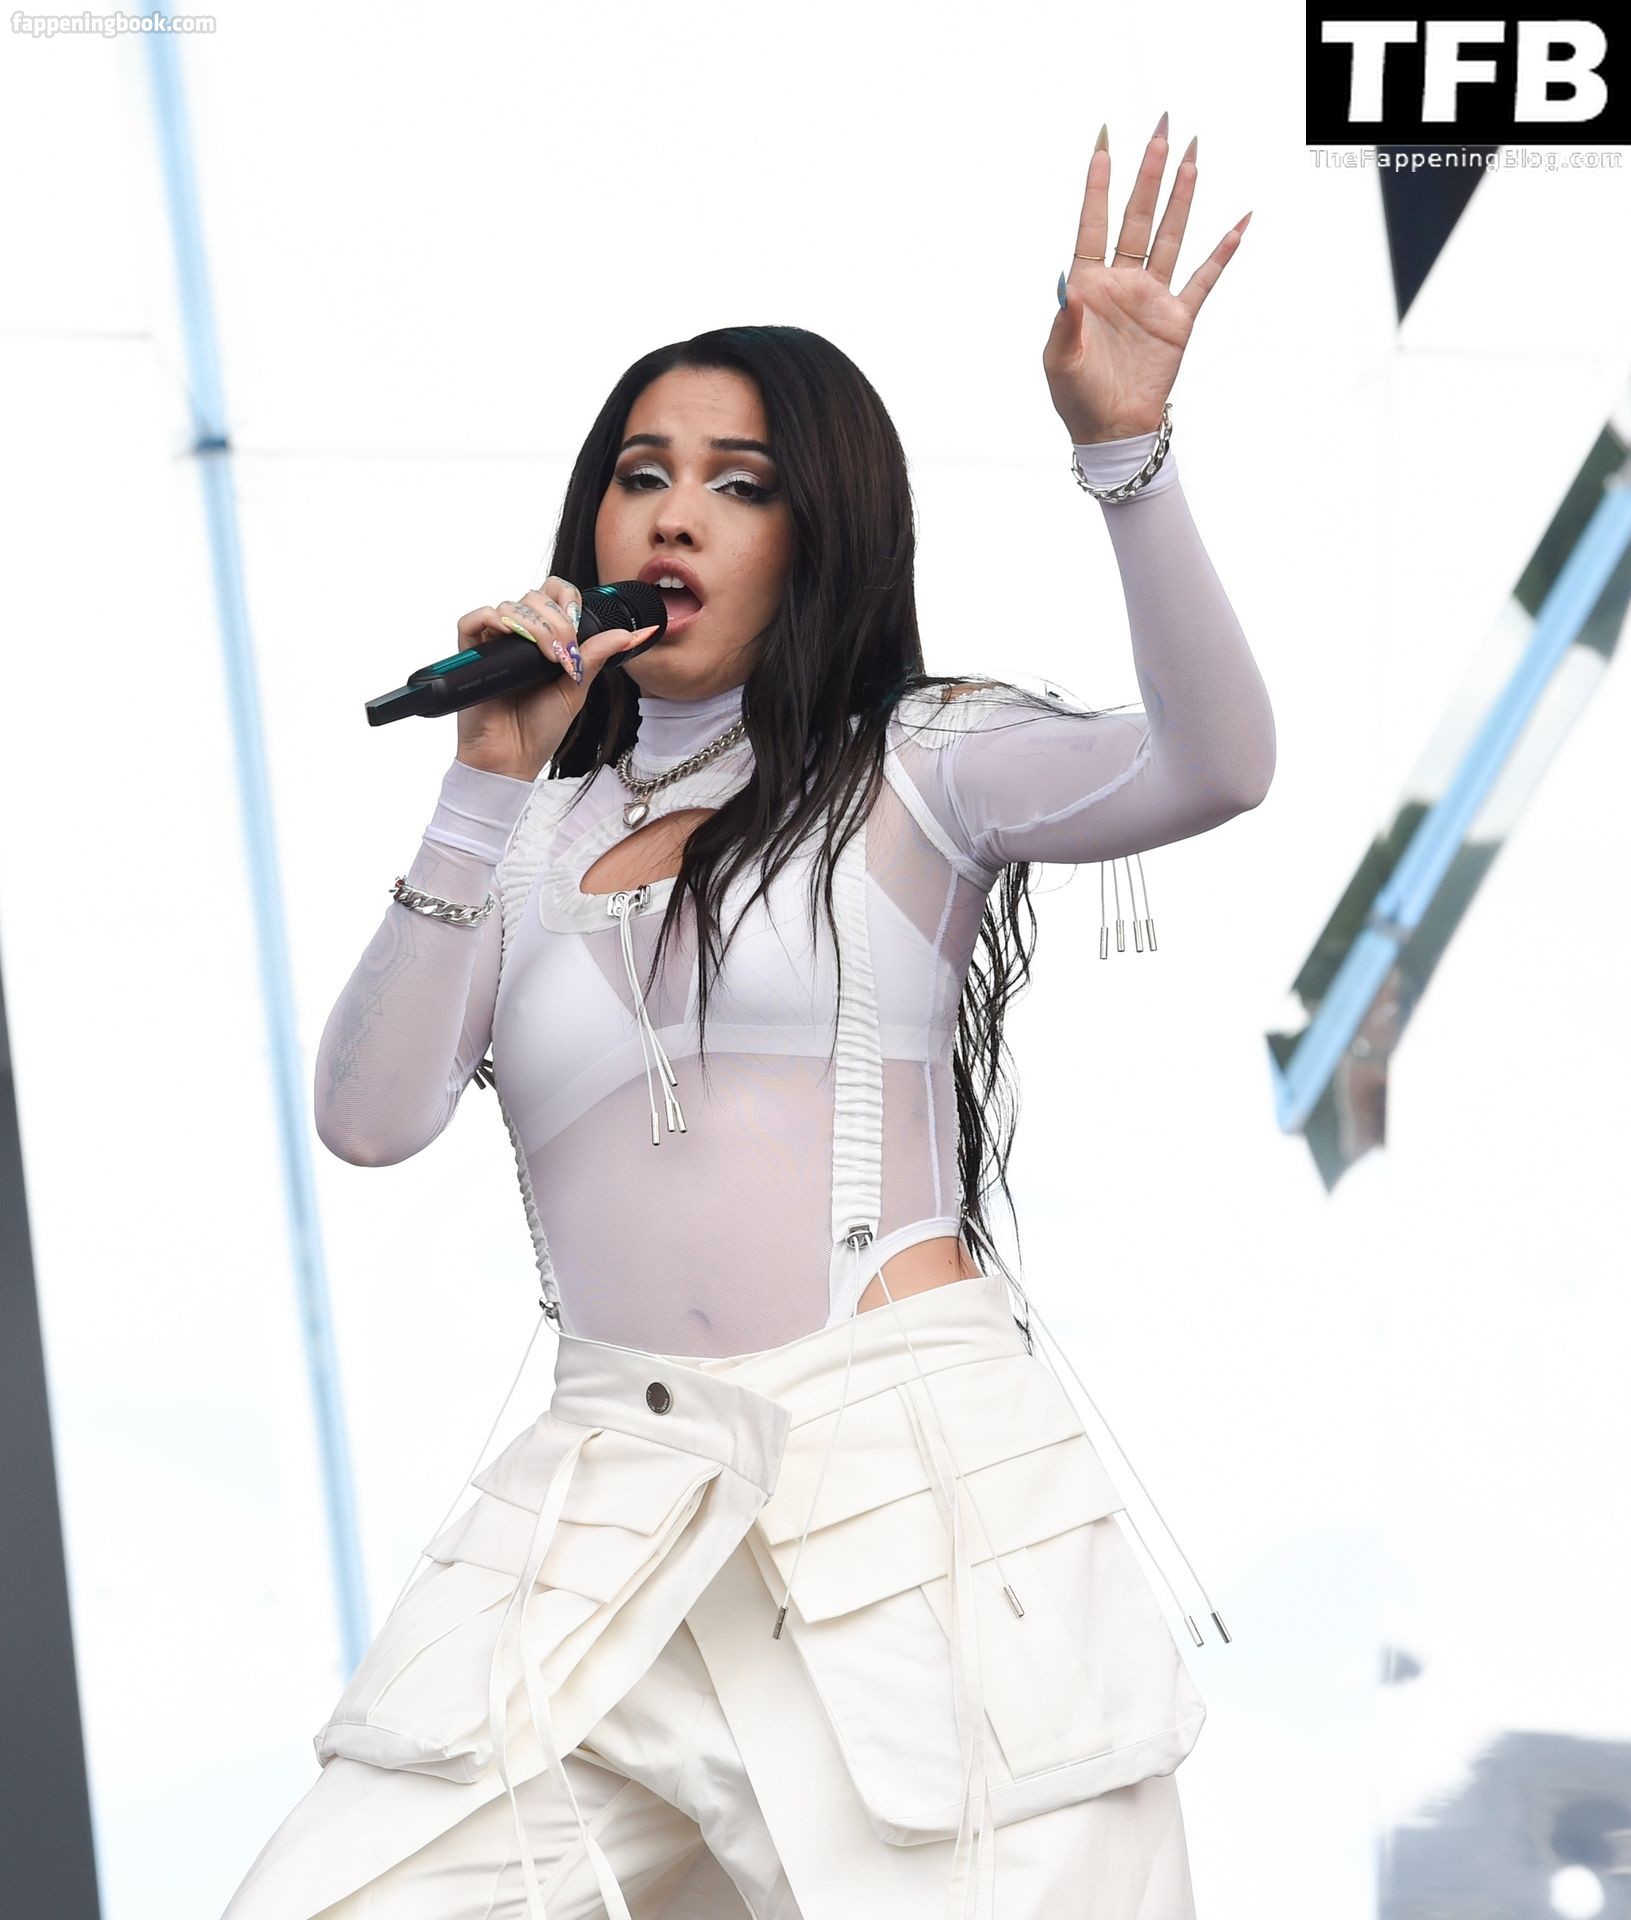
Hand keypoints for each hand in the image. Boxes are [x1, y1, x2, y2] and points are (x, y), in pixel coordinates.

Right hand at [452, 576, 656, 780]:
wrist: (513, 757)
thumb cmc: (541, 728)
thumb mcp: (576, 687)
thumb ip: (598, 655)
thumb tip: (631, 635)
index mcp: (544, 638)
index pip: (552, 594)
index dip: (565, 597)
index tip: (577, 620)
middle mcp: (519, 636)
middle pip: (533, 597)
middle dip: (554, 620)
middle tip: (562, 652)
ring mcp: (493, 643)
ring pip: (509, 606)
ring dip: (532, 625)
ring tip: (544, 657)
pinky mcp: (469, 654)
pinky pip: (472, 620)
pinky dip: (489, 618)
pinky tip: (507, 635)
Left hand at [1043, 117, 1249, 443]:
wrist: (1111, 432)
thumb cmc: (1076, 397)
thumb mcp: (1059, 362)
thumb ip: (1064, 322)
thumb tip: (1066, 286)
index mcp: (1087, 284)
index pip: (1093, 223)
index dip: (1099, 185)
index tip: (1104, 141)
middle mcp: (1122, 281)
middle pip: (1137, 217)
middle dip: (1148, 173)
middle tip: (1160, 128)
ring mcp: (1152, 297)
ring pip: (1170, 236)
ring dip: (1181, 197)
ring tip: (1192, 156)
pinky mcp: (1178, 320)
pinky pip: (1205, 279)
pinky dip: (1223, 253)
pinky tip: (1239, 222)